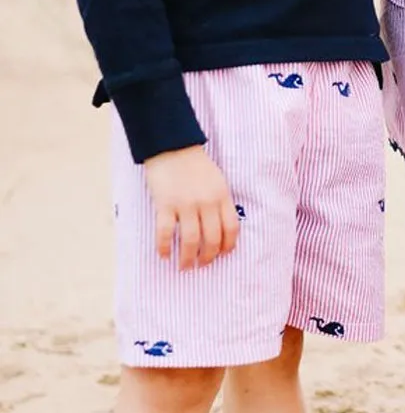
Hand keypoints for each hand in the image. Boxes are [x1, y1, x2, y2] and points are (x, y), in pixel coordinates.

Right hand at [142, 145, 239, 269]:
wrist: (171, 145)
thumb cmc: (195, 163)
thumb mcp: (217, 179)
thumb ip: (220, 201)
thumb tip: (220, 226)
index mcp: (222, 196)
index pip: (231, 228)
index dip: (228, 246)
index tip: (223, 254)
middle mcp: (207, 202)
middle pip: (213, 238)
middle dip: (208, 256)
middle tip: (202, 264)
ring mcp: (186, 204)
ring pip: (191, 240)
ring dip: (188, 258)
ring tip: (184, 266)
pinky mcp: (165, 204)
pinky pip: (166, 232)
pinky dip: (164, 247)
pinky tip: (164, 255)